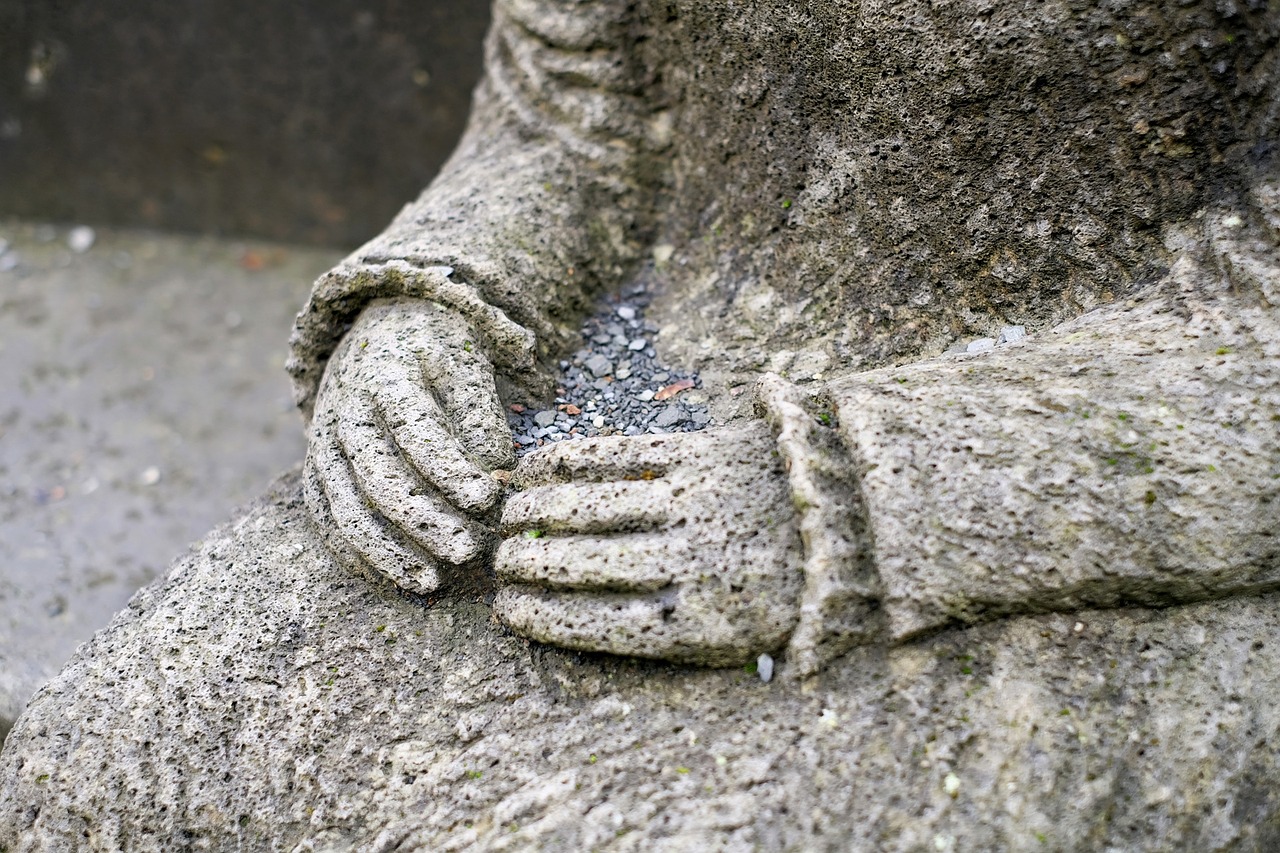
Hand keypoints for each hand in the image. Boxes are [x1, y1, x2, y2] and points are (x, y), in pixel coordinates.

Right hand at [304, 299, 513, 593]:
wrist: (374, 326)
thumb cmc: (432, 349)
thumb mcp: (464, 363)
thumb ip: (479, 414)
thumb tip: (495, 472)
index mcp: (385, 378)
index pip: (417, 433)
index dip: (451, 471)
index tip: (489, 499)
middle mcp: (343, 412)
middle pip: (379, 478)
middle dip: (424, 521)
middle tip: (467, 552)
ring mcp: (322, 443)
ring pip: (346, 508)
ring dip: (387, 552)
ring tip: (431, 583)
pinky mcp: (316, 467)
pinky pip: (328, 519)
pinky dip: (357, 554)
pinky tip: (393, 580)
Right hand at [493, 422, 804, 665]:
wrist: (859, 523)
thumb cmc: (785, 594)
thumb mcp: (738, 640)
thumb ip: (662, 636)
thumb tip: (574, 622)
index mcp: (701, 622)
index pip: (596, 624)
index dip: (542, 618)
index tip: (508, 612)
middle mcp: (693, 562)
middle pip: (584, 565)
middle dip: (529, 566)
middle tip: (500, 564)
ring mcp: (696, 501)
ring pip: (593, 507)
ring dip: (536, 511)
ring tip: (508, 515)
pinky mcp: (704, 453)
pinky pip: (620, 452)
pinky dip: (569, 458)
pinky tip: (535, 465)